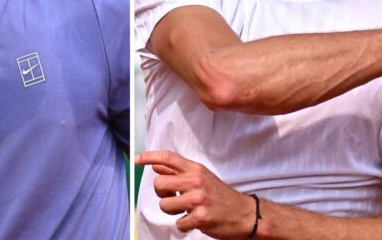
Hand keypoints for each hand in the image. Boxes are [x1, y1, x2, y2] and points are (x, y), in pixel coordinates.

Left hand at [136, 150, 255, 238]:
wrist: (245, 214)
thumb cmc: (220, 196)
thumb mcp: (201, 177)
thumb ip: (179, 172)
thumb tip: (156, 165)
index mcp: (195, 169)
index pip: (168, 158)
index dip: (149, 156)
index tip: (136, 159)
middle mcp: (196, 181)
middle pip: (159, 184)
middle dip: (161, 194)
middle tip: (173, 198)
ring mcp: (198, 199)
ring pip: (165, 205)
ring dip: (172, 212)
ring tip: (186, 211)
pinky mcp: (201, 217)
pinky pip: (178, 223)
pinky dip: (184, 225)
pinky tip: (195, 220)